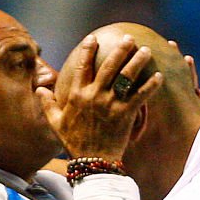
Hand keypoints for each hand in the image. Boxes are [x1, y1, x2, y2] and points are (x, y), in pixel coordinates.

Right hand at [37, 34, 162, 160]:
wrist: (92, 161)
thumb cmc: (74, 143)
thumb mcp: (56, 123)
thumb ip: (48, 104)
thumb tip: (39, 90)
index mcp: (77, 95)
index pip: (82, 66)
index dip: (87, 50)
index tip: (93, 37)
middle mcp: (94, 96)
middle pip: (109, 66)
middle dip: (120, 50)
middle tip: (129, 38)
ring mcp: (111, 104)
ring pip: (126, 77)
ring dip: (137, 62)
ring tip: (146, 51)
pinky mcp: (125, 114)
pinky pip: (141, 96)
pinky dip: (151, 85)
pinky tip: (160, 76)